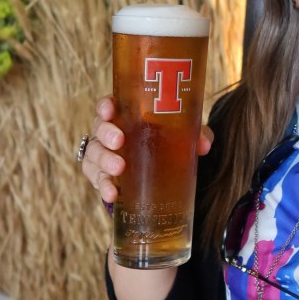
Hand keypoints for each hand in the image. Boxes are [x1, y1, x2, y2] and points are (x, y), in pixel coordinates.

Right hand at [81, 95, 213, 203]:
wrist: (158, 171)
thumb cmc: (164, 142)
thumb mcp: (180, 135)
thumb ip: (194, 134)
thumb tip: (204, 145)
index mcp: (124, 116)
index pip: (108, 105)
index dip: (105, 106)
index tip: (109, 110)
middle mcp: (108, 133)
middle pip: (99, 129)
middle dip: (106, 134)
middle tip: (119, 142)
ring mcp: (102, 155)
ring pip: (94, 155)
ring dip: (104, 161)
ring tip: (118, 169)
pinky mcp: (102, 176)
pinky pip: (97, 180)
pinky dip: (103, 186)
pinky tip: (112, 194)